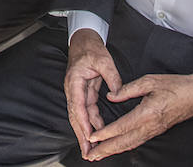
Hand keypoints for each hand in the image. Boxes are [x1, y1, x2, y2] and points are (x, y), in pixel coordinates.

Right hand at [64, 29, 122, 160]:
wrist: (84, 39)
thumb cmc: (91, 48)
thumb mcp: (103, 60)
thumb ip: (112, 76)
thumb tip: (118, 93)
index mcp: (75, 81)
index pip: (78, 106)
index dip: (83, 123)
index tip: (88, 137)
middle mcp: (73, 89)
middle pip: (76, 116)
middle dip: (81, 135)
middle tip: (87, 153)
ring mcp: (78, 92)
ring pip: (80, 116)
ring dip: (85, 133)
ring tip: (91, 150)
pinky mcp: (84, 92)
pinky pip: (87, 111)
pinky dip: (91, 123)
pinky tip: (97, 134)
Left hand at [82, 71, 192, 159]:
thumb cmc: (174, 85)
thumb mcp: (149, 81)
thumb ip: (128, 89)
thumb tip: (111, 96)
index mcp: (147, 113)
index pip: (123, 126)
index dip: (106, 133)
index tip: (93, 137)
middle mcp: (150, 126)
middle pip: (124, 142)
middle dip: (106, 149)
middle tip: (90, 155)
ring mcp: (154, 131)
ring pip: (131, 145)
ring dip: (114, 151)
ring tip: (99, 155)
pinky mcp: (156, 131)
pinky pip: (137, 142)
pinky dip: (124, 147)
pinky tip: (116, 148)